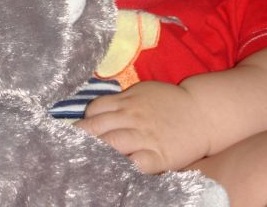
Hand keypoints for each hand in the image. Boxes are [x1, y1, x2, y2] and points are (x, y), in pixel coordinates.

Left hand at [76, 81, 205, 173]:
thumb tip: (98, 112)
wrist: (203, 112)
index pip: (95, 108)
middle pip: (97, 128)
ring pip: (111, 144)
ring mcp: (144, 136)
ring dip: (95, 154)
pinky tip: (112, 174)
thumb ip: (122, 101)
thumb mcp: (144, 92)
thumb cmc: (170, 103)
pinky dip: (122, 169)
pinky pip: (135, 164)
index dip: (84, 121)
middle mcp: (132, 117)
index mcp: (128, 101)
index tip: (75, 132)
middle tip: (64, 151)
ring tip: (81, 163)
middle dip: (80, 139)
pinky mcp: (158, 156)